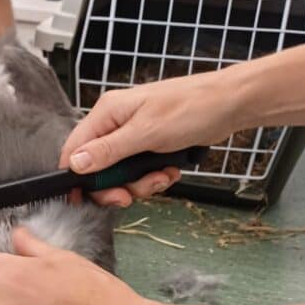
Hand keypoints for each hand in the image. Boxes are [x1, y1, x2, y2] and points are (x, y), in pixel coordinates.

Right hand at [59, 70, 246, 206]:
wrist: (230, 105)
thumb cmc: (192, 108)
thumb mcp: (146, 133)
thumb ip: (109, 151)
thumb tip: (76, 163)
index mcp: (108, 113)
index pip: (75, 149)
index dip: (77, 177)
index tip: (85, 199)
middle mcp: (116, 124)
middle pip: (98, 167)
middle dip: (116, 185)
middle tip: (130, 195)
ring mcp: (133, 135)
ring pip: (121, 173)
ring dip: (140, 183)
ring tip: (162, 176)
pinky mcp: (150, 145)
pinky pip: (141, 171)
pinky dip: (154, 177)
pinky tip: (170, 170)